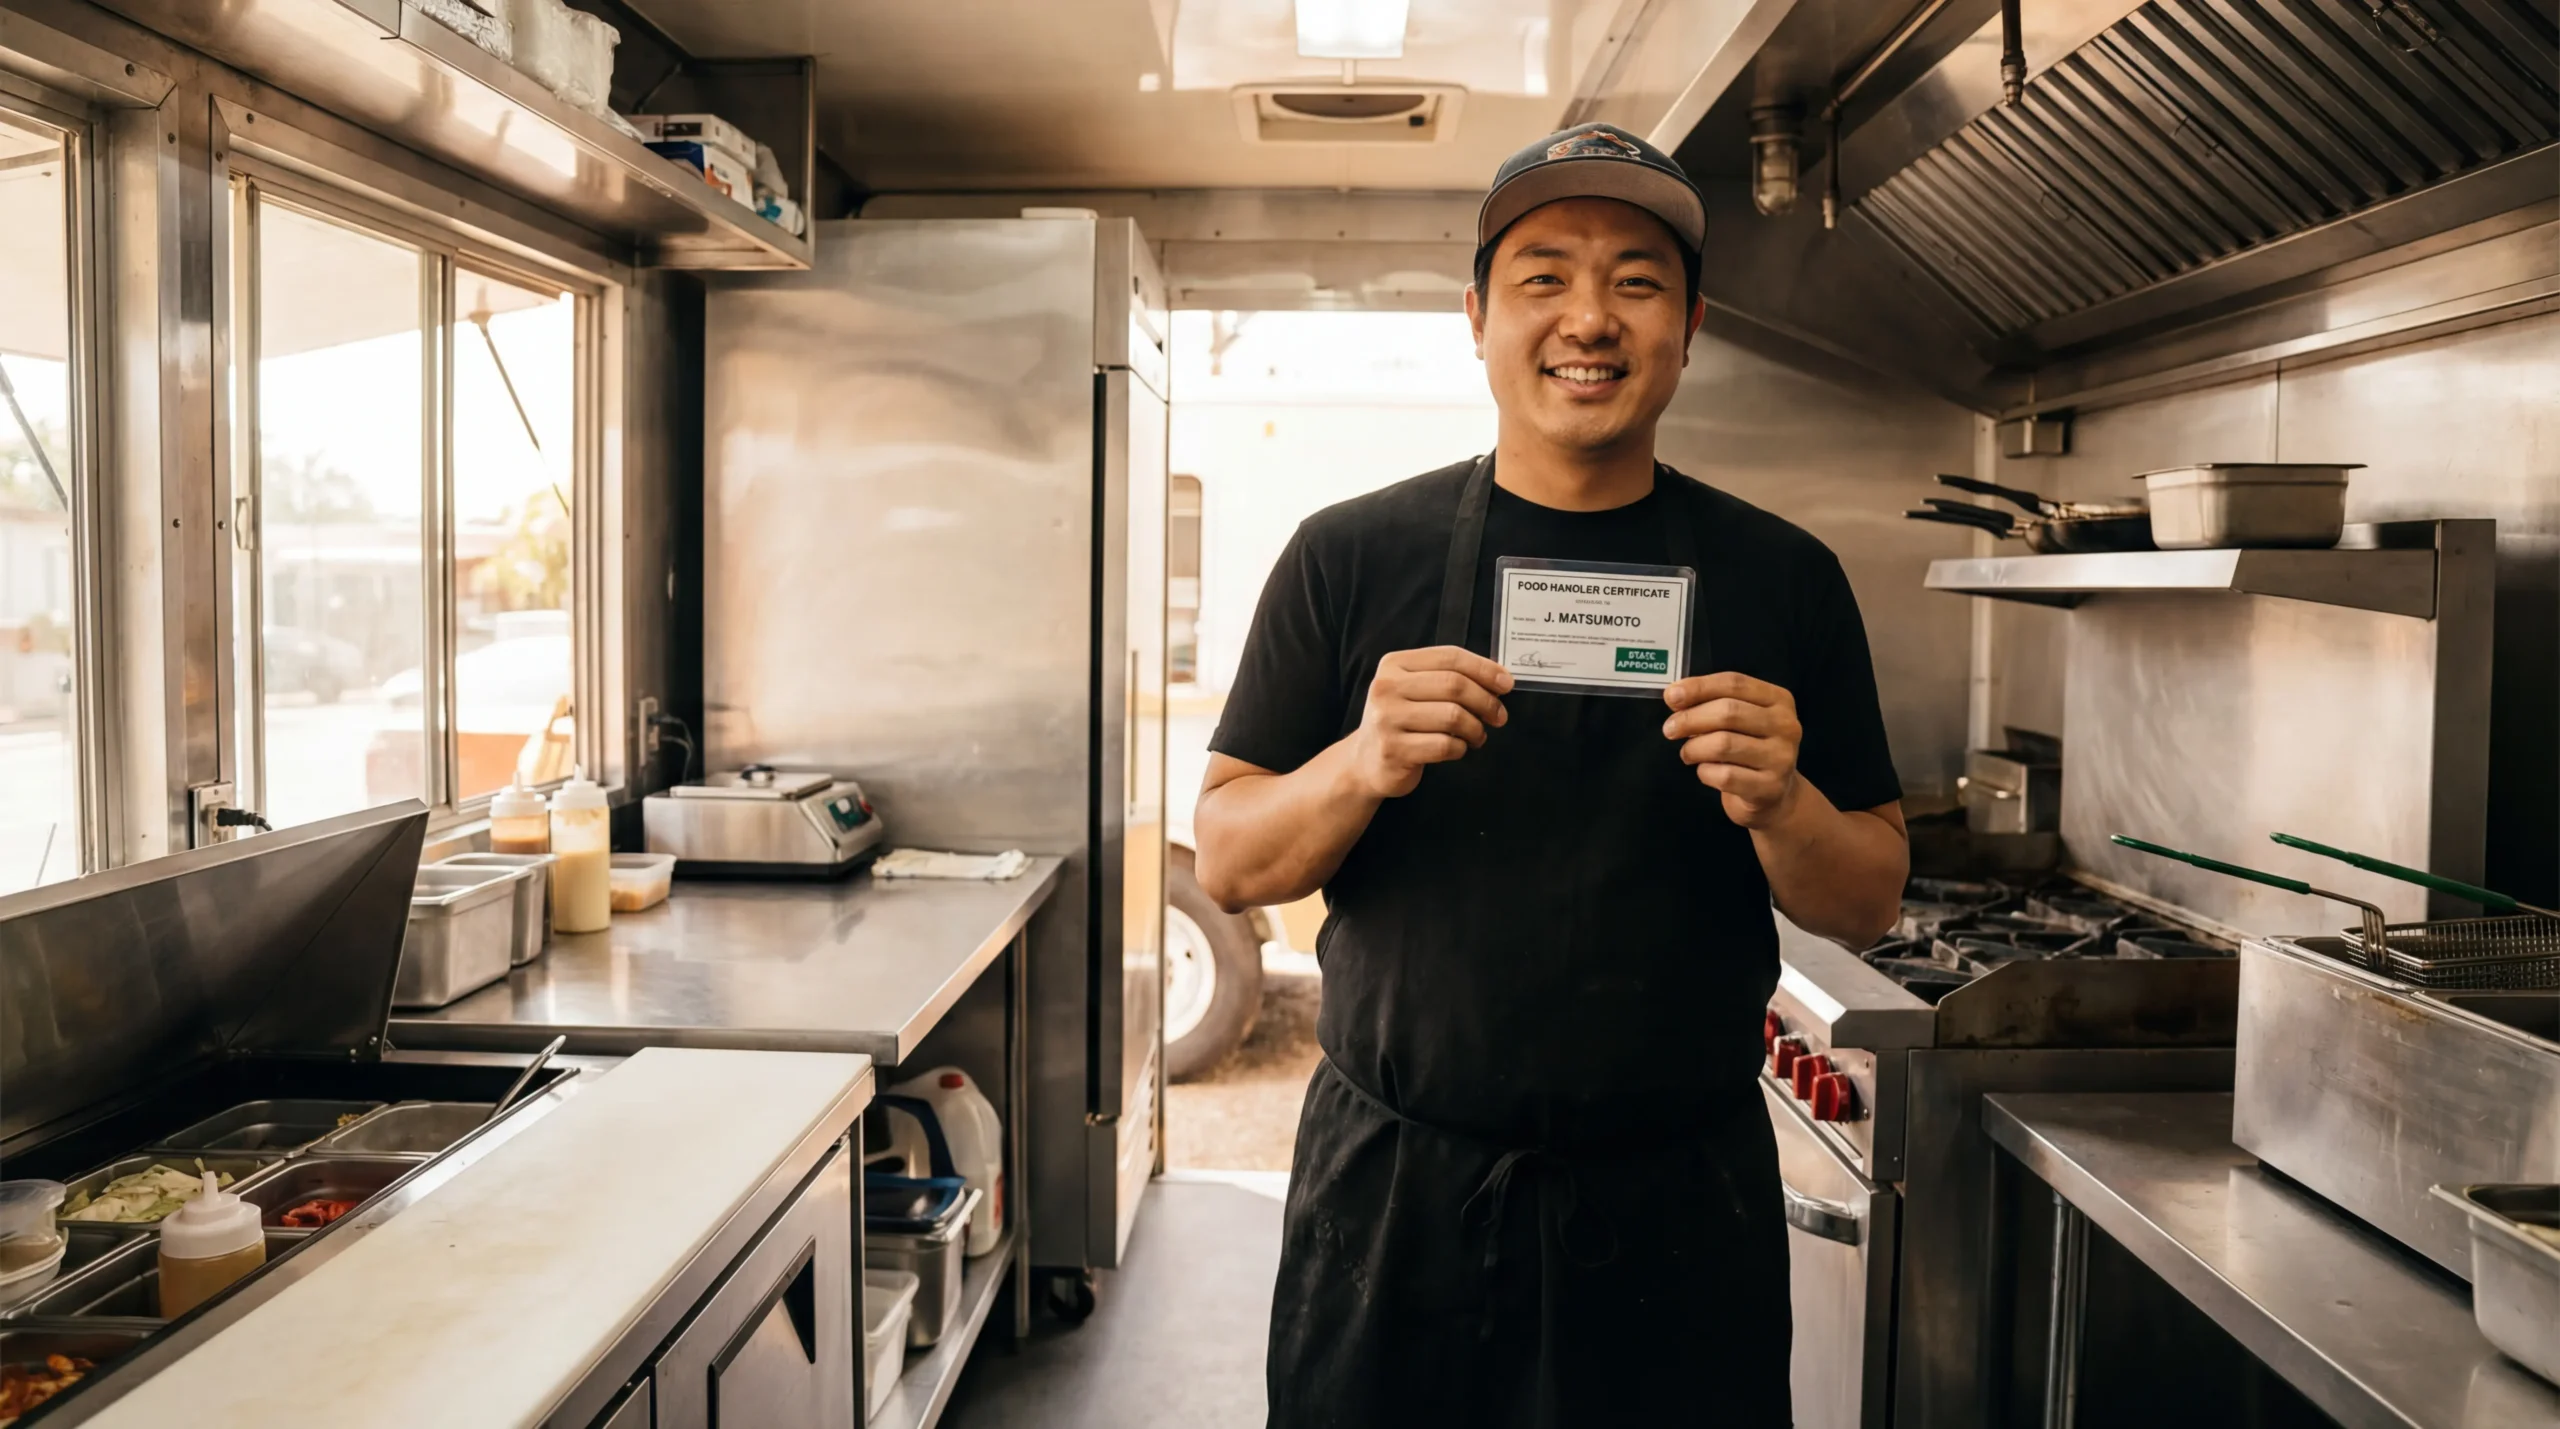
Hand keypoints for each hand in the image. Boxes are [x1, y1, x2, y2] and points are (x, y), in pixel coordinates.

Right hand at [1345, 646, 1512, 798]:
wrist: (1365, 761)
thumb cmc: (1401, 721)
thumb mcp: (1414, 690)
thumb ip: (1448, 678)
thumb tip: (1500, 679)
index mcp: (1394, 664)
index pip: (1450, 657)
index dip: (1484, 669)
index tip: (1506, 684)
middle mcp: (1386, 688)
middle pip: (1454, 685)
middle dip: (1486, 701)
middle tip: (1499, 716)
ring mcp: (1387, 720)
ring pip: (1453, 716)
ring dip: (1476, 728)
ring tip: (1477, 736)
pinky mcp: (1393, 750)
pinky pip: (1445, 745)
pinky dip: (1460, 748)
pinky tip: (1457, 749)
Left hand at [1664, 672, 1802, 827]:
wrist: (1773, 794)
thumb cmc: (1749, 748)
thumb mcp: (1739, 719)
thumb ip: (1712, 702)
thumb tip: (1675, 695)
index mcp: (1779, 699)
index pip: (1735, 683)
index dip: (1699, 687)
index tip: (1671, 696)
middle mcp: (1786, 726)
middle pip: (1728, 712)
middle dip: (1690, 719)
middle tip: (1669, 729)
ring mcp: (1781, 758)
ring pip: (1724, 744)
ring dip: (1694, 748)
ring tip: (1688, 753)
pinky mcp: (1770, 787)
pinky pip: (1725, 776)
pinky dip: (1705, 772)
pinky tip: (1706, 771)